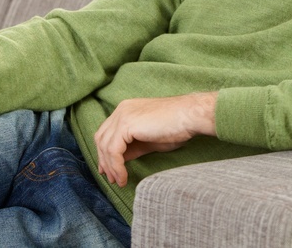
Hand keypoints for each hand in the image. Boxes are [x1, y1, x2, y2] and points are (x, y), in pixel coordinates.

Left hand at [93, 92, 216, 187]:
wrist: (190, 116)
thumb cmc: (176, 128)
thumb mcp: (149, 140)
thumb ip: (133, 147)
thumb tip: (119, 161)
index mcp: (126, 110)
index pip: (106, 133)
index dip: (105, 153)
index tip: (109, 171)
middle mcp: (121, 109)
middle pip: (101, 138)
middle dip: (104, 161)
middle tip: (112, 179)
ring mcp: (122, 115)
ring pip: (105, 146)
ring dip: (111, 167)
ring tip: (119, 181)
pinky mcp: (126, 124)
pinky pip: (113, 150)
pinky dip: (116, 166)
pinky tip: (123, 177)